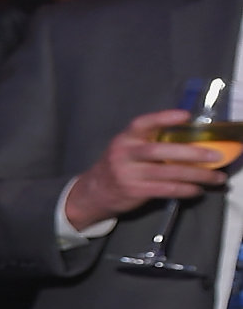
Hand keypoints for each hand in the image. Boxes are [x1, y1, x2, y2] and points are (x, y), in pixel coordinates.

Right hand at [62, 112, 219, 229]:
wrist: (93, 193)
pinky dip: (184, 190)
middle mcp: (124, 154)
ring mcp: (128, 174)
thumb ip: (150, 141)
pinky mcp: (134, 191)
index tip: (186, 116)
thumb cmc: (118, 166)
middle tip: (215, 155)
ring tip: (216, 177)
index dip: (163, 118)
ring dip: (196, 175)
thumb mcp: (127, 149)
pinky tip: (197, 190)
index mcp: (125, 138)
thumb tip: (190, 139)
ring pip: (167, 172)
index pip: (142, 123)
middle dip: (190, 152)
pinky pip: (165, 189)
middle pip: (160, 150)